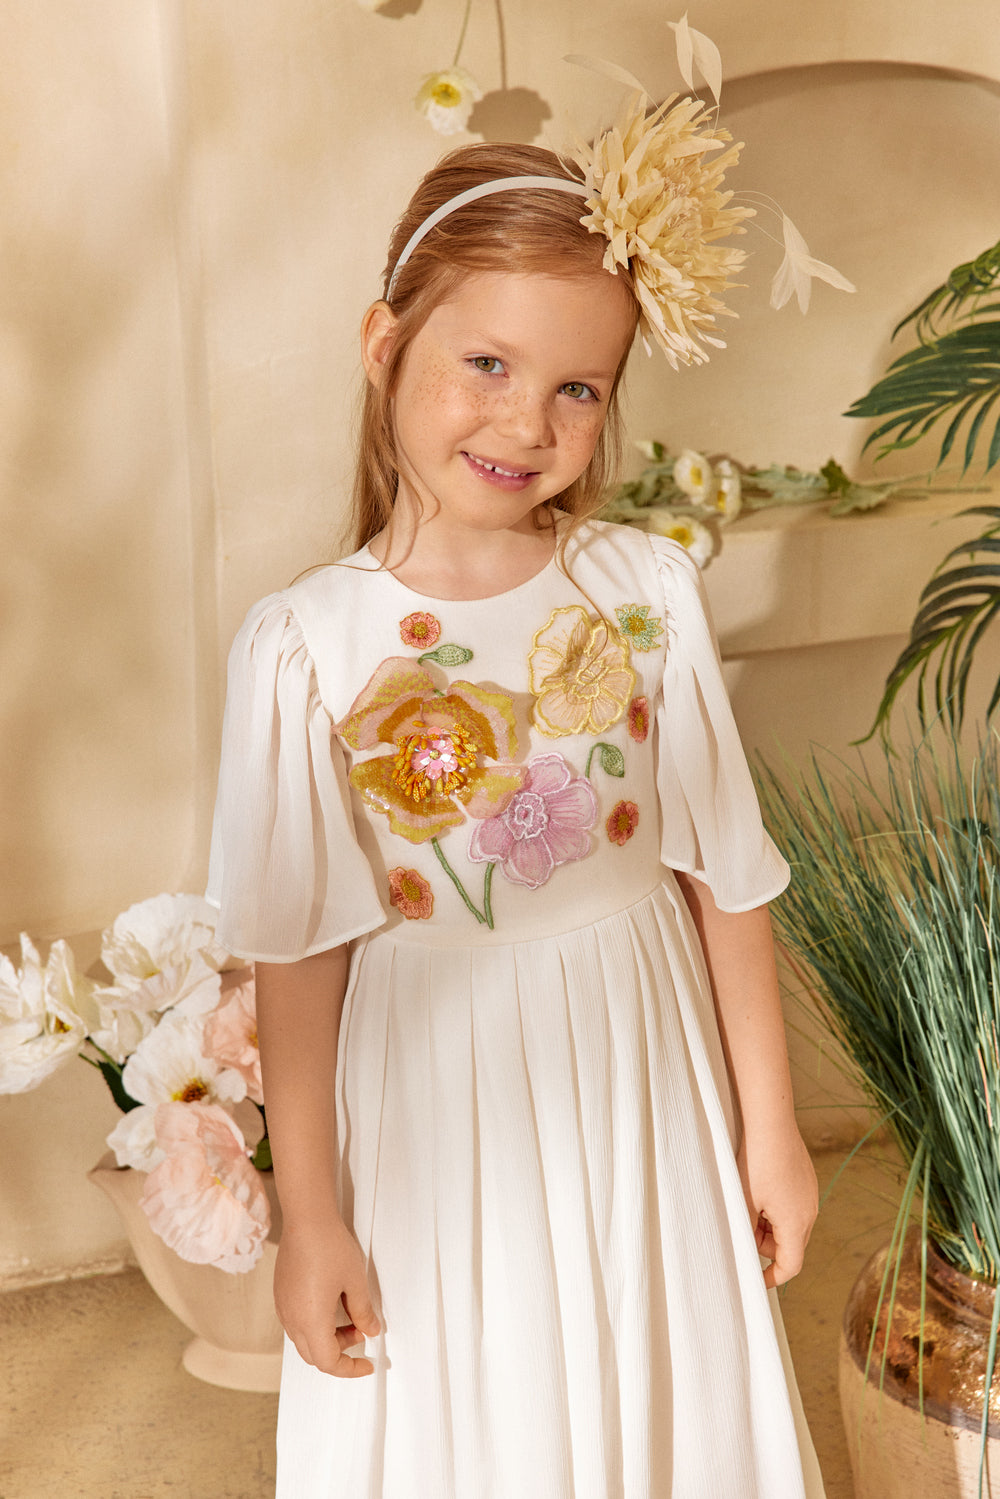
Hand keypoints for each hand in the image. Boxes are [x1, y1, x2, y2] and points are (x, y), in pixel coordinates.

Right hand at [273, 1212, 380, 1376]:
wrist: (306, 1219)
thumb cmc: (330, 1247)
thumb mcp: (356, 1282)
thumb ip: (363, 1312)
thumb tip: (371, 1330)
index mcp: (310, 1321)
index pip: (328, 1362)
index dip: (350, 1368)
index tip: (368, 1363)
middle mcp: (292, 1319)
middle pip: (313, 1355)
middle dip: (340, 1352)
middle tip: (361, 1334)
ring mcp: (283, 1307)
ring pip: (304, 1339)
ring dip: (327, 1337)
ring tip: (350, 1315)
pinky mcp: (281, 1294)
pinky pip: (296, 1321)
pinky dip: (315, 1324)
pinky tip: (332, 1303)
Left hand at [737, 1121, 817, 1289]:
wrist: (771, 1123)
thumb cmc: (756, 1162)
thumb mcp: (745, 1202)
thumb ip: (747, 1231)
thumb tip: (746, 1249)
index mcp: (797, 1223)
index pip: (790, 1265)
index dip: (772, 1278)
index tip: (756, 1281)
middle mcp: (810, 1212)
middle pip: (789, 1246)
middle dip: (765, 1244)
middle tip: (743, 1224)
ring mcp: (811, 1195)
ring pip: (790, 1226)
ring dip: (769, 1225)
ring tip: (749, 1201)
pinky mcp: (807, 1181)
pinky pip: (793, 1207)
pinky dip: (775, 1208)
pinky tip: (759, 1188)